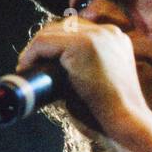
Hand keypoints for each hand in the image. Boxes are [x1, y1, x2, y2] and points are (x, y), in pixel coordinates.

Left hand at [15, 13, 151, 145]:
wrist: (126, 125)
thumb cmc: (111, 116)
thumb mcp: (98, 86)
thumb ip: (80, 74)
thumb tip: (50, 75)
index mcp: (116, 40)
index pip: (78, 30)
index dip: (56, 45)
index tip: (42, 63)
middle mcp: (109, 33)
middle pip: (64, 26)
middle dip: (44, 44)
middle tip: (30, 64)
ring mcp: (97, 36)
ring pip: (52, 32)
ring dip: (35, 49)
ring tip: (25, 67)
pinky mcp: (83, 45)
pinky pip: (45, 42)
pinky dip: (31, 55)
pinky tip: (25, 67)